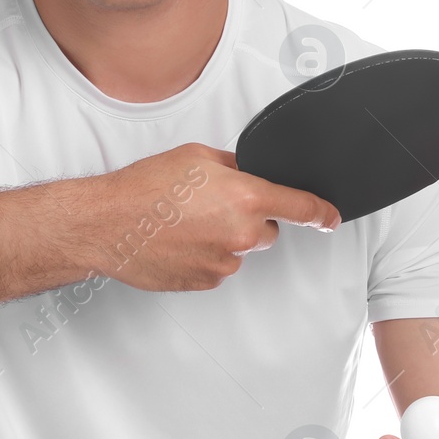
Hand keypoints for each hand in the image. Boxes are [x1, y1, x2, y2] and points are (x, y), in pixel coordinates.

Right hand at [81, 143, 340, 292]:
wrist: (108, 225)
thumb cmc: (143, 189)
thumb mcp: (195, 156)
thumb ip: (232, 166)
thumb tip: (246, 172)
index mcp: (246, 197)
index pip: (301, 207)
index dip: (322, 212)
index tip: (331, 217)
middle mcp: (241, 234)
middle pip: (266, 231)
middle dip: (247, 219)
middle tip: (209, 207)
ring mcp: (224, 262)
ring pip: (239, 250)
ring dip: (222, 238)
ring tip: (184, 224)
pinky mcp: (205, 281)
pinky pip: (217, 267)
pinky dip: (204, 256)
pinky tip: (178, 242)